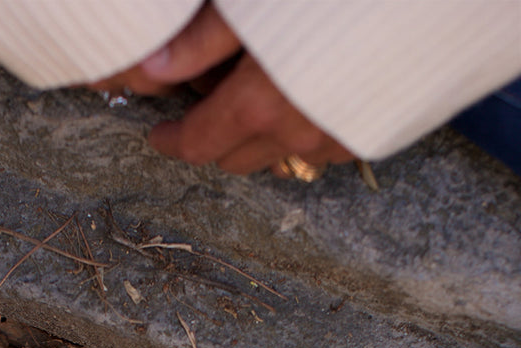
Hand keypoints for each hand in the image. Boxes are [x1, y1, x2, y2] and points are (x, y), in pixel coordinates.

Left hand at [90, 3, 353, 175]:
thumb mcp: (252, 3)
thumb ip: (200, 40)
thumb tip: (151, 69)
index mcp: (258, 105)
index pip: (198, 144)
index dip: (171, 140)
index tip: (158, 133)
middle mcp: (296, 135)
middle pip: (235, 159)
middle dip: (212, 137)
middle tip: (205, 103)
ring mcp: (337, 141)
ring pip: (279, 157)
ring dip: (259, 135)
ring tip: (256, 96)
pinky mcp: (371, 136)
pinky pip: (321, 148)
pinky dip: (301, 131)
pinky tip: (303, 96)